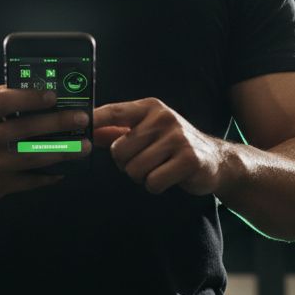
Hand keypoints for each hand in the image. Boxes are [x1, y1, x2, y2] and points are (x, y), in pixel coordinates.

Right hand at [0, 84, 90, 204]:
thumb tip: (31, 87)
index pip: (3, 102)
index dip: (30, 98)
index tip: (53, 96)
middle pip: (23, 130)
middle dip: (57, 124)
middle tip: (81, 119)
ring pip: (31, 157)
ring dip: (62, 152)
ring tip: (82, 146)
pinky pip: (28, 181)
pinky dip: (49, 176)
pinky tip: (64, 168)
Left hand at [93, 98, 224, 195]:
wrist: (216, 160)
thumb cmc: (174, 146)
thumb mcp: (147, 132)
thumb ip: (117, 131)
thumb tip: (89, 131)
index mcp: (150, 108)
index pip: (114, 112)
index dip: (93, 122)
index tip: (79, 133)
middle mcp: (163, 118)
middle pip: (119, 151)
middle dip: (126, 165)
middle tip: (145, 162)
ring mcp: (177, 138)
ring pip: (134, 169)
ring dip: (142, 177)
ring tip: (159, 169)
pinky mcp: (188, 159)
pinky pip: (153, 182)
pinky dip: (156, 186)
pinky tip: (169, 177)